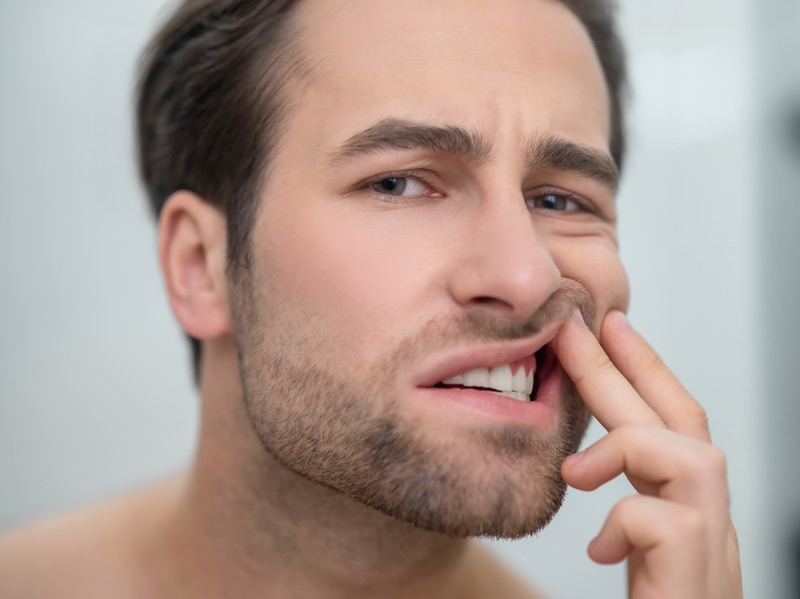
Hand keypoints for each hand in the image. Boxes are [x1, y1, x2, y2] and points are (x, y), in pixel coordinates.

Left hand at [551, 310, 742, 598]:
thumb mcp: (633, 557)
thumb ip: (619, 514)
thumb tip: (578, 466)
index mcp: (685, 513)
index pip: (672, 424)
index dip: (643, 369)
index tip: (609, 324)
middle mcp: (710, 526)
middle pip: (681, 423)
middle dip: (629, 365)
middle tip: (584, 320)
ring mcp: (712, 555)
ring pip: (694, 459)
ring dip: (628, 446)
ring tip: (578, 468)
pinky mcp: (699, 580)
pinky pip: (667, 524)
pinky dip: (624, 521)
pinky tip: (600, 550)